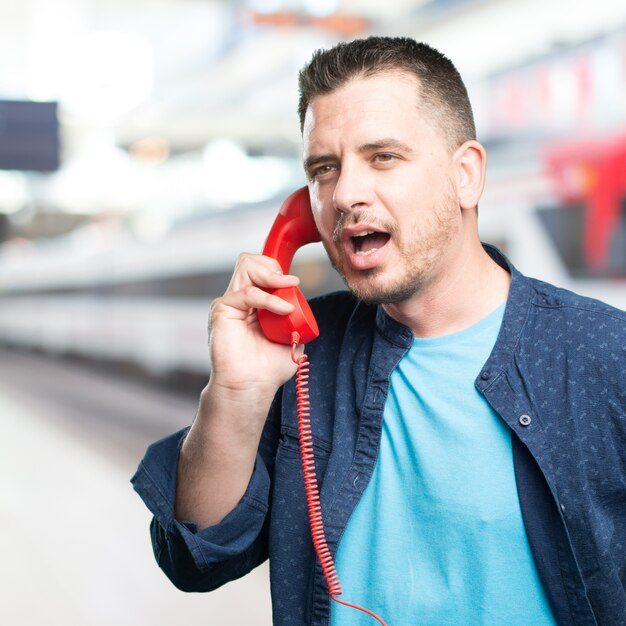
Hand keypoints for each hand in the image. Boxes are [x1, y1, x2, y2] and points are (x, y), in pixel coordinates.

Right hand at [207, 252, 300, 402]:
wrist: (252, 386)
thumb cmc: (268, 368)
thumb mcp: (291, 337)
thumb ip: (295, 318)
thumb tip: (302, 305)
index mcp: (254, 302)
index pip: (261, 269)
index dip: (277, 269)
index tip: (295, 283)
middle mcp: (240, 298)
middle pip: (251, 261)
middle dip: (273, 266)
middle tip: (290, 283)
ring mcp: (230, 302)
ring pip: (245, 266)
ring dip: (272, 274)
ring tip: (288, 288)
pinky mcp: (222, 309)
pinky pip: (247, 293)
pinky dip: (270, 299)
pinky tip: (284, 309)